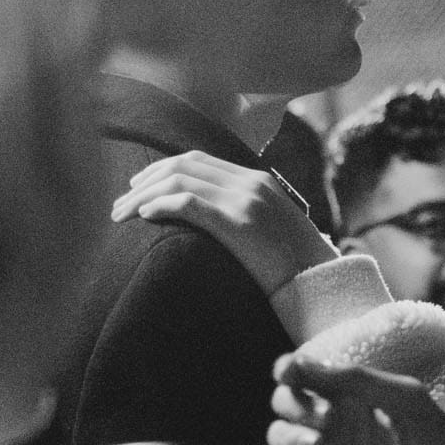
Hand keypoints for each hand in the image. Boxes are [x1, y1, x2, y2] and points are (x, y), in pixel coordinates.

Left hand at [115, 151, 339, 294]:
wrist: (324, 285)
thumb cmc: (300, 268)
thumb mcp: (275, 232)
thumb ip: (249, 217)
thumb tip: (219, 225)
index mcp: (259, 181)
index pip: (200, 159)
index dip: (164, 168)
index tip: (140, 185)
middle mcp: (250, 182)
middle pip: (183, 164)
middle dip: (145, 180)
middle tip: (120, 202)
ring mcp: (245, 200)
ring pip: (179, 180)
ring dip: (143, 195)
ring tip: (121, 214)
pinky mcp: (238, 222)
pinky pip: (187, 203)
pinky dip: (160, 205)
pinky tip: (143, 216)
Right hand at [269, 357, 444, 444]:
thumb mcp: (407, 400)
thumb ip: (356, 378)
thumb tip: (296, 364)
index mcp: (358, 398)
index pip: (307, 376)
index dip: (291, 371)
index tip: (289, 373)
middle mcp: (341, 427)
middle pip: (287, 405)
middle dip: (291, 404)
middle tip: (321, 416)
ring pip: (282, 439)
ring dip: (288, 436)